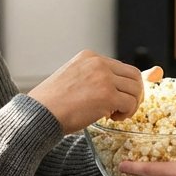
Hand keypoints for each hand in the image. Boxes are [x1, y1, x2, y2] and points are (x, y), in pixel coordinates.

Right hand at [28, 51, 145, 132]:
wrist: (39, 113)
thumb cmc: (53, 102)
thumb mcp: (74, 78)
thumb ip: (94, 77)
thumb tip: (117, 87)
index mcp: (89, 57)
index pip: (121, 67)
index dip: (125, 85)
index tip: (120, 98)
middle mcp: (98, 63)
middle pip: (134, 76)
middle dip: (134, 94)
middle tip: (124, 108)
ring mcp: (104, 78)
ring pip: (135, 90)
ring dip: (130, 105)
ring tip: (115, 114)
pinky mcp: (107, 95)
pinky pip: (130, 104)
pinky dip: (126, 113)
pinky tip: (111, 118)